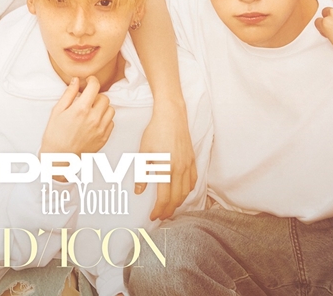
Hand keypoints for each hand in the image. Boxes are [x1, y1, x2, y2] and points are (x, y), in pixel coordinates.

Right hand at [40, 77, 114, 156]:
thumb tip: (76, 81)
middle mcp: (94, 118)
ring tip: (92, 111)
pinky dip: (105, 119)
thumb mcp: (57, 111)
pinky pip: (111, 123)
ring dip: (102, 107)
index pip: (95, 86)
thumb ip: (69, 94)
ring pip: (110, 110)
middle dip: (96, 95)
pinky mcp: (103, 138)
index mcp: (81, 109)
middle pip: (104, 97)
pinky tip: (94, 121)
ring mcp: (100, 129)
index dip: (92, 80)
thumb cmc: (55, 135)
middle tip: (87, 99)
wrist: (59, 158)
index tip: (89, 81)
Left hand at [136, 103, 196, 220]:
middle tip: (161, 216)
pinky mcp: (193, 159)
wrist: (171, 116)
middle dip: (169, 210)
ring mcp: (188, 165)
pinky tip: (182, 192)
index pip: (164, 198)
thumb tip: (139, 191)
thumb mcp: (144, 152)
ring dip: (178, 202)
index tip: (154, 216)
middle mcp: (180, 169)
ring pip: (186, 192)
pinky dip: (187, 190)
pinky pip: (193, 181)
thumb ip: (142, 173)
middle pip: (176, 198)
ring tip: (170, 207)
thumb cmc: (155, 132)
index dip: (159, 210)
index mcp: (166, 169)